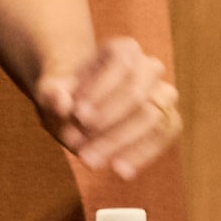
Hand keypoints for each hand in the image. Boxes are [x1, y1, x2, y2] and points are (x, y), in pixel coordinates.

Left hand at [42, 35, 178, 179]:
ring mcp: (163, 94)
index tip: (78, 115)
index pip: (121, 64)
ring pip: (153, 116)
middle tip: (78, 146)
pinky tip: (120, 170)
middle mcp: (149, 68)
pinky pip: (164, 136)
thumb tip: (62, 104)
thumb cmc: (68, 96)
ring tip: (90, 161)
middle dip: (108, 122)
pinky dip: (143, 154)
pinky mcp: (169, 119)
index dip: (102, 90)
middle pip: (137, 93)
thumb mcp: (51, 91)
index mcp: (124, 50)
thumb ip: (52, 93)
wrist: (81, 109)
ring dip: (121, 142)